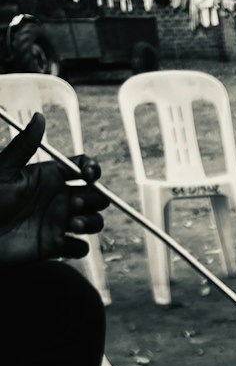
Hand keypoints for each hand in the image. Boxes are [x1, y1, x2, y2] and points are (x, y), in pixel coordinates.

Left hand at [0, 112, 108, 264]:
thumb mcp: (4, 169)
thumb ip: (24, 145)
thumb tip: (40, 117)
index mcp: (50, 177)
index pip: (83, 168)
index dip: (92, 169)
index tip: (88, 175)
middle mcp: (59, 199)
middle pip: (95, 197)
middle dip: (94, 200)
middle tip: (74, 204)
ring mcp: (59, 223)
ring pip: (93, 222)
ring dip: (90, 223)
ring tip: (71, 224)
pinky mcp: (55, 246)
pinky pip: (80, 248)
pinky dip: (78, 247)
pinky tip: (61, 243)